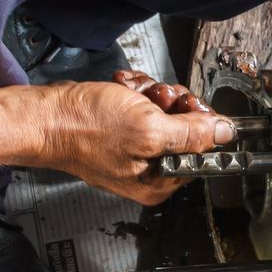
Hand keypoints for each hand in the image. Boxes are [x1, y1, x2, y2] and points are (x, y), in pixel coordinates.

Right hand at [25, 70, 232, 204]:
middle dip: (172, 104)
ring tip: (132, 94)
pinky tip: (122, 90)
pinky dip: (135, 91)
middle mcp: (150, 168)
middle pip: (187, 127)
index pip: (204, 151)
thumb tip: (226, 134)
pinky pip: (144, 104)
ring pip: (166, 109)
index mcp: (160, 181)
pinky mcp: (123, 127)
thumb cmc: (85, 129)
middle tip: (154, 99)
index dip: (201, 124)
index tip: (187, 108)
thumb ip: (192, 135)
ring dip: (151, 93)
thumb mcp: (148, 130)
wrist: (46, 115)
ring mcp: (135, 147)